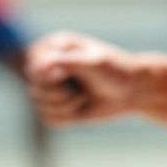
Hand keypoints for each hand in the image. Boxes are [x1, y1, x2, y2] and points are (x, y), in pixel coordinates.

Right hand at [26, 31, 141, 124]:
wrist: (133, 90)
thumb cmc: (115, 71)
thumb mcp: (94, 63)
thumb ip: (67, 62)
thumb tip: (40, 66)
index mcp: (55, 46)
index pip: (33, 65)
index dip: (45, 76)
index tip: (65, 75)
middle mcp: (49, 65)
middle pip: (35, 87)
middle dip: (59, 94)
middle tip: (81, 90)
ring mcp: (52, 86)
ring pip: (41, 106)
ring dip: (67, 106)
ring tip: (85, 96)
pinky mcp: (57, 105)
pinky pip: (49, 119)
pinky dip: (67, 117)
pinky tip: (82, 108)